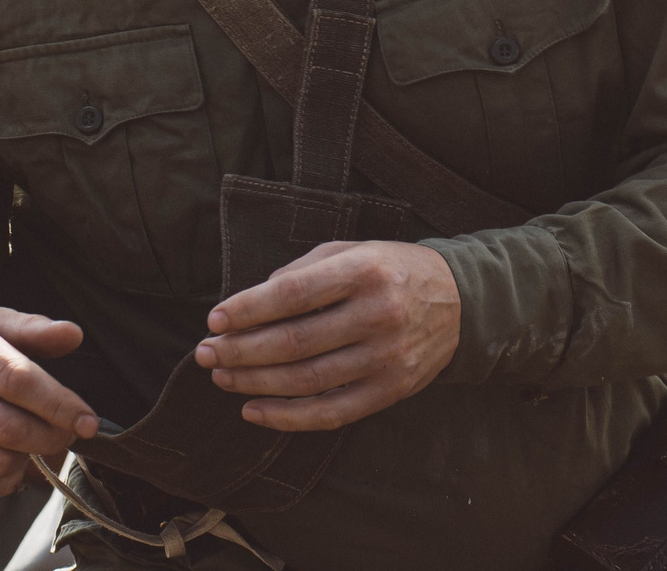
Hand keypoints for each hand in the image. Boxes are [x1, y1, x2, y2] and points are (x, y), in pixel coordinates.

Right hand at [0, 305, 98, 498]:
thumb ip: (31, 328)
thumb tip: (74, 335)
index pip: (15, 379)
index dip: (58, 404)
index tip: (87, 420)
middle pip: (7, 427)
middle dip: (51, 437)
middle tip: (68, 433)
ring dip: (28, 461)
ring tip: (37, 443)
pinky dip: (3, 483)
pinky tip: (13, 464)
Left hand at [193, 240, 461, 431]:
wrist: (461, 301)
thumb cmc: (393, 270)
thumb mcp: (353, 250)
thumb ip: (303, 270)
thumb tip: (252, 301)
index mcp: (365, 270)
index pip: (294, 293)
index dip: (249, 309)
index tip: (215, 319)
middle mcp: (378, 314)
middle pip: (295, 341)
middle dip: (242, 350)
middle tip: (205, 353)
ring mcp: (386, 358)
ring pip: (307, 380)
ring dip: (255, 382)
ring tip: (222, 376)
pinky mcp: (391, 390)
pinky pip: (331, 412)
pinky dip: (287, 417)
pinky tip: (254, 409)